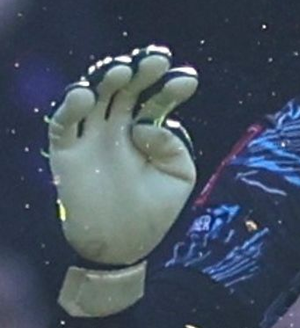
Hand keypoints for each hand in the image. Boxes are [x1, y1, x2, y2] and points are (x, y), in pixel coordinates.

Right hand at [48, 47, 197, 266]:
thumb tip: (147, 124)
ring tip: (125, 69)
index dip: (170, 89)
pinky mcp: (66, 153)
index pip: (155, 102)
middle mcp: (115, 130)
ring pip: (94, 97)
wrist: (122, 248)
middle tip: (158, 60)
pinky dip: (71, 106)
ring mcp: (90, 139)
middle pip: (124, 90)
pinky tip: (86, 94)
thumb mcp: (178, 181)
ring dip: (107, 79)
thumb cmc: (153, 215)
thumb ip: (175, 149)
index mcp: (143, 135)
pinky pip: (63, 123)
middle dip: (140, 72)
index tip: (189, 78)